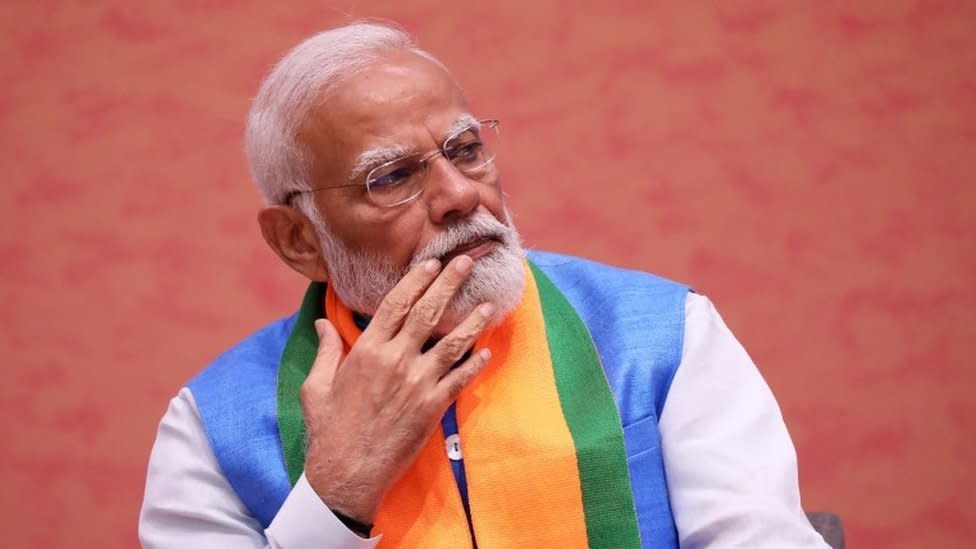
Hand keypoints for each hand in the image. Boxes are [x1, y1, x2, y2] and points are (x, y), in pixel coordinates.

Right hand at [300, 255, 495, 523]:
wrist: (347, 474)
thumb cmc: (328, 431)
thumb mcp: (316, 387)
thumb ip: (325, 351)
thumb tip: (322, 323)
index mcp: (366, 351)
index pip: (396, 304)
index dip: (416, 280)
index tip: (431, 264)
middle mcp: (395, 360)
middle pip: (427, 312)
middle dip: (448, 284)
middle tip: (465, 263)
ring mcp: (417, 383)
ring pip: (452, 343)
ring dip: (473, 321)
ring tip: (489, 304)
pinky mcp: (433, 407)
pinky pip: (460, 379)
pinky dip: (475, 363)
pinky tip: (487, 351)